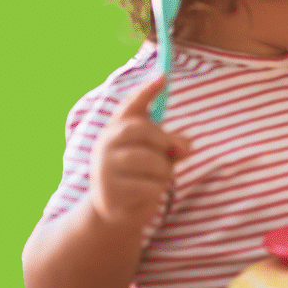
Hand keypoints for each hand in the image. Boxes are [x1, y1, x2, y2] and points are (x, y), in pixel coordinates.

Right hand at [89, 75, 190, 228]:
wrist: (114, 210)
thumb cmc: (140, 172)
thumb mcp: (158, 152)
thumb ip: (173, 143)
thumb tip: (183, 147)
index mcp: (115, 130)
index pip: (131, 107)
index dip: (146, 92)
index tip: (164, 77)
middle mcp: (105, 145)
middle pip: (149, 133)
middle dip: (164, 146)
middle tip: (161, 159)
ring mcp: (104, 170)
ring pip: (155, 163)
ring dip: (162, 174)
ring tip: (150, 179)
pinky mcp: (110, 194)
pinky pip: (151, 188)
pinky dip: (156, 192)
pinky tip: (143, 195)